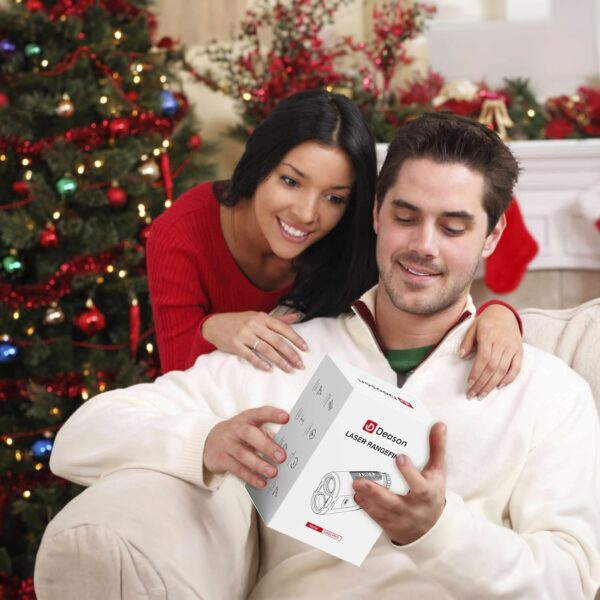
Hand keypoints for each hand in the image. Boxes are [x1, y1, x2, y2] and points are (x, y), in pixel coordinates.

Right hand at [202, 311, 307, 372]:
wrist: (214, 324)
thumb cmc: (239, 321)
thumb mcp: (258, 316)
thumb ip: (278, 319)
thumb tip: (296, 316)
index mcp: (262, 317)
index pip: (283, 328)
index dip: (296, 339)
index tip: (305, 349)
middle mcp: (255, 325)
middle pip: (277, 341)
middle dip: (290, 354)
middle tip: (300, 364)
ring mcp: (244, 334)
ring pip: (266, 349)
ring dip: (279, 361)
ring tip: (289, 369)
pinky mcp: (235, 344)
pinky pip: (250, 355)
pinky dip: (260, 363)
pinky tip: (268, 369)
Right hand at [204, 406, 288, 487]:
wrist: (208, 442)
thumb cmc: (237, 434)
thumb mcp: (249, 428)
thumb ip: (266, 434)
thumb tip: (284, 444)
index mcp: (246, 418)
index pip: (260, 413)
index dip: (273, 414)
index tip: (286, 417)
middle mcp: (236, 429)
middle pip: (249, 434)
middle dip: (266, 445)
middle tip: (281, 456)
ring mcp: (227, 444)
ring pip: (243, 454)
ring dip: (259, 465)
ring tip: (273, 473)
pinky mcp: (222, 459)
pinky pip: (237, 469)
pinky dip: (250, 477)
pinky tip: (261, 482)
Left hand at [353, 423, 446, 545]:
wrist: (431, 527)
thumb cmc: (431, 492)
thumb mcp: (437, 471)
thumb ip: (437, 448)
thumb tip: (439, 425)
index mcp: (427, 493)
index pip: (420, 485)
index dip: (409, 472)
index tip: (400, 457)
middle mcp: (414, 509)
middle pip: (395, 503)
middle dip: (377, 493)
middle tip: (360, 481)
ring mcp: (401, 519)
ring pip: (382, 512)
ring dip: (367, 500)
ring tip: (356, 486)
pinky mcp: (390, 526)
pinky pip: (377, 519)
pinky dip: (366, 508)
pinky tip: (357, 497)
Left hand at [459, 304, 522, 397]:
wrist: (504, 313)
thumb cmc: (486, 322)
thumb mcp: (472, 327)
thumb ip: (466, 341)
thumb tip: (461, 356)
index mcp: (489, 336)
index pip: (483, 358)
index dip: (477, 372)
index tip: (469, 383)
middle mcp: (502, 342)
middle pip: (493, 367)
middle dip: (482, 383)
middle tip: (473, 394)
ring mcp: (512, 347)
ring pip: (503, 370)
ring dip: (492, 384)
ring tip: (483, 394)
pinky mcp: (519, 351)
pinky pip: (516, 368)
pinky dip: (508, 379)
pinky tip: (499, 386)